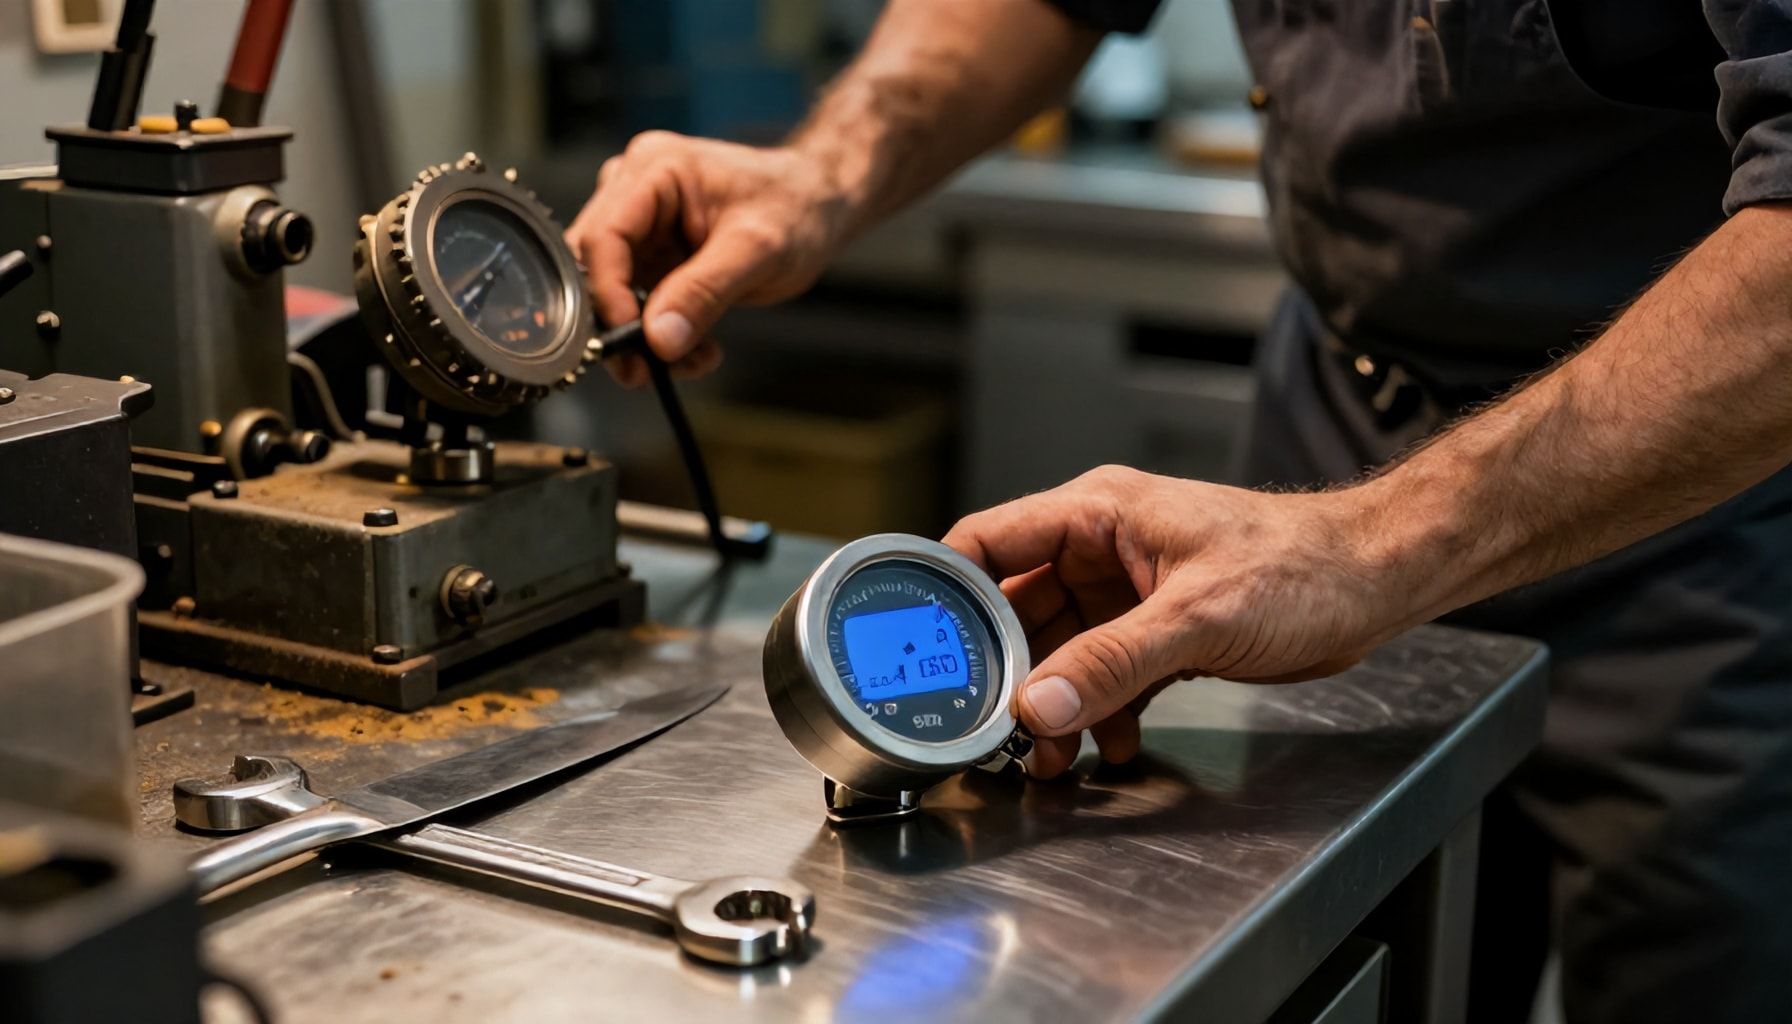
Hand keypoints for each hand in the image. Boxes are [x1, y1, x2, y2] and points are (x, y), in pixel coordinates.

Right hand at [565, 132, 852, 386]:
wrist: (819, 206)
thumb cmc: (796, 206)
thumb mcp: (757, 250)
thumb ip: (705, 293)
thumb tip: (658, 339)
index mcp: (653, 169)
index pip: (603, 236)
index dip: (608, 294)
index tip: (631, 341)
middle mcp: (634, 190)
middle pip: (595, 265)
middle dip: (620, 322)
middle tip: (644, 369)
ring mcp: (641, 224)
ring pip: (612, 292)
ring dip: (644, 336)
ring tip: (690, 360)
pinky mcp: (652, 254)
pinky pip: (637, 303)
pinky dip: (661, 334)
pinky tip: (696, 349)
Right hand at [943, 466, 1416, 778]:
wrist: (1375, 582)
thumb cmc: (1302, 565)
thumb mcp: (1198, 617)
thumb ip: (1112, 662)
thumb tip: (1036, 704)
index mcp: (1097, 515)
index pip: (990, 543)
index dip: (948, 591)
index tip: (921, 648)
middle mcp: (1102, 549)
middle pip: (1018, 611)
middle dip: (1006, 673)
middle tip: (995, 729)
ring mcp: (1128, 591)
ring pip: (1061, 651)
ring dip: (1054, 703)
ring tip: (1053, 756)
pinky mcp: (1156, 630)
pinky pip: (1103, 673)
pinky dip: (1100, 712)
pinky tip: (1111, 744)